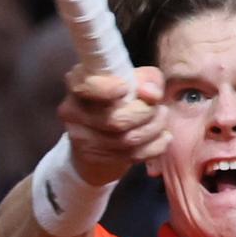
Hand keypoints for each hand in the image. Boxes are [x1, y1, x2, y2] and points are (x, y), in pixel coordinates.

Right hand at [56, 66, 168, 185]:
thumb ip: (148, 79)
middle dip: (147, 113)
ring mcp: (81, 137)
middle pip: (116, 119)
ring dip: (154, 128)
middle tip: (158, 108)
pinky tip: (162, 136)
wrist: (100, 137)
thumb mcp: (135, 80)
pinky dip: (155, 145)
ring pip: (127, 139)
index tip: (125, 88)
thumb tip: (151, 93)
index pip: (86, 87)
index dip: (107, 89)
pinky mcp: (93, 157)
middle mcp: (73, 110)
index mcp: (79, 83)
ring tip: (161, 119)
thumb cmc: (119, 99)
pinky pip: (132, 155)